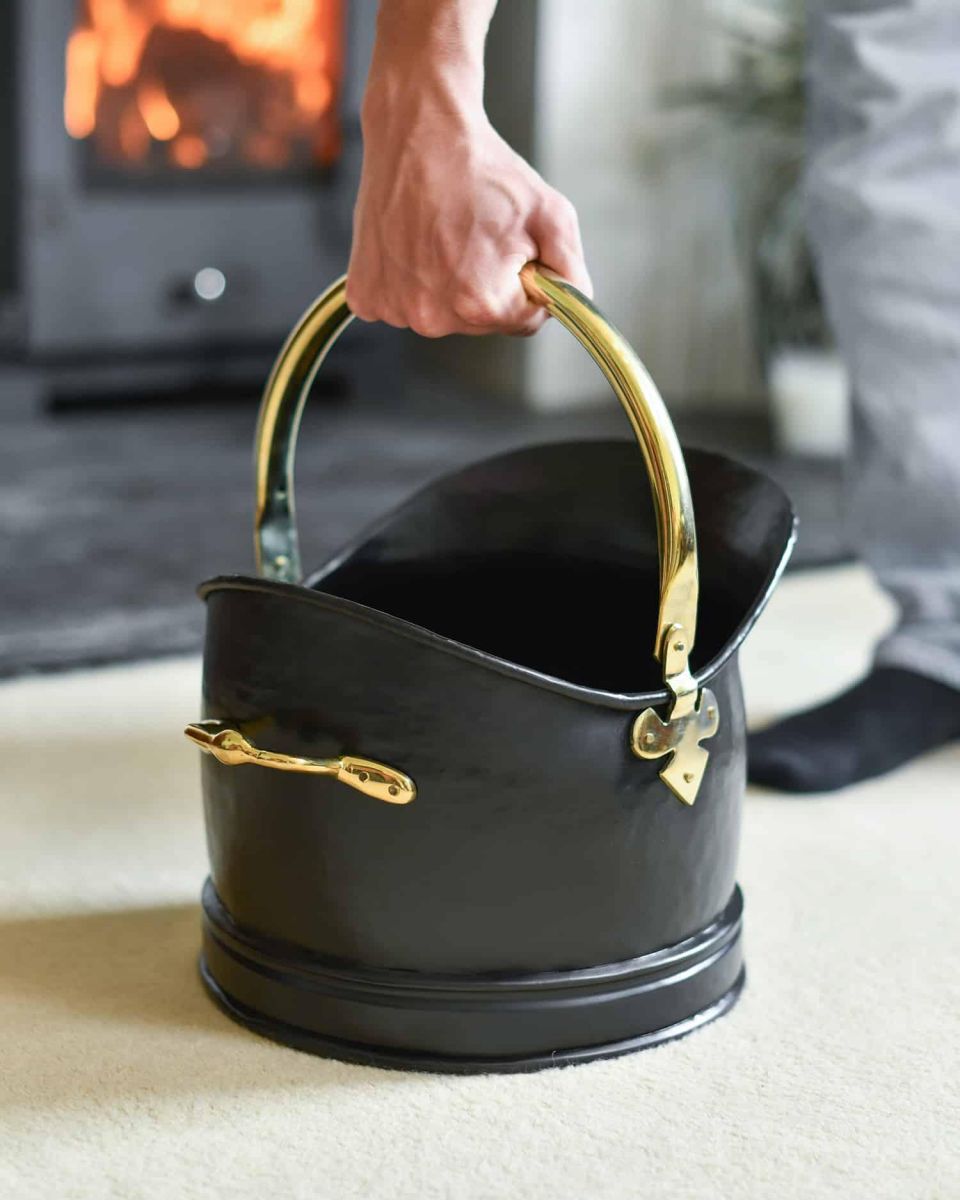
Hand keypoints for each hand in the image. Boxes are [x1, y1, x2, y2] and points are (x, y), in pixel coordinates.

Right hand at [347, 59, 590, 337]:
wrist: (419, 128)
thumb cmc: (485, 168)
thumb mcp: (552, 214)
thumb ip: (572, 272)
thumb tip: (574, 306)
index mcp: (481, 304)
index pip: (526, 319)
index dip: (527, 281)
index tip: (511, 246)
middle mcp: (432, 317)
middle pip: (481, 322)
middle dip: (487, 284)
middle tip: (473, 234)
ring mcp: (394, 308)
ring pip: (442, 312)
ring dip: (446, 283)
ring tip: (440, 233)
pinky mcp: (366, 295)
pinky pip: (402, 304)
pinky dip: (409, 280)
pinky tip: (413, 242)